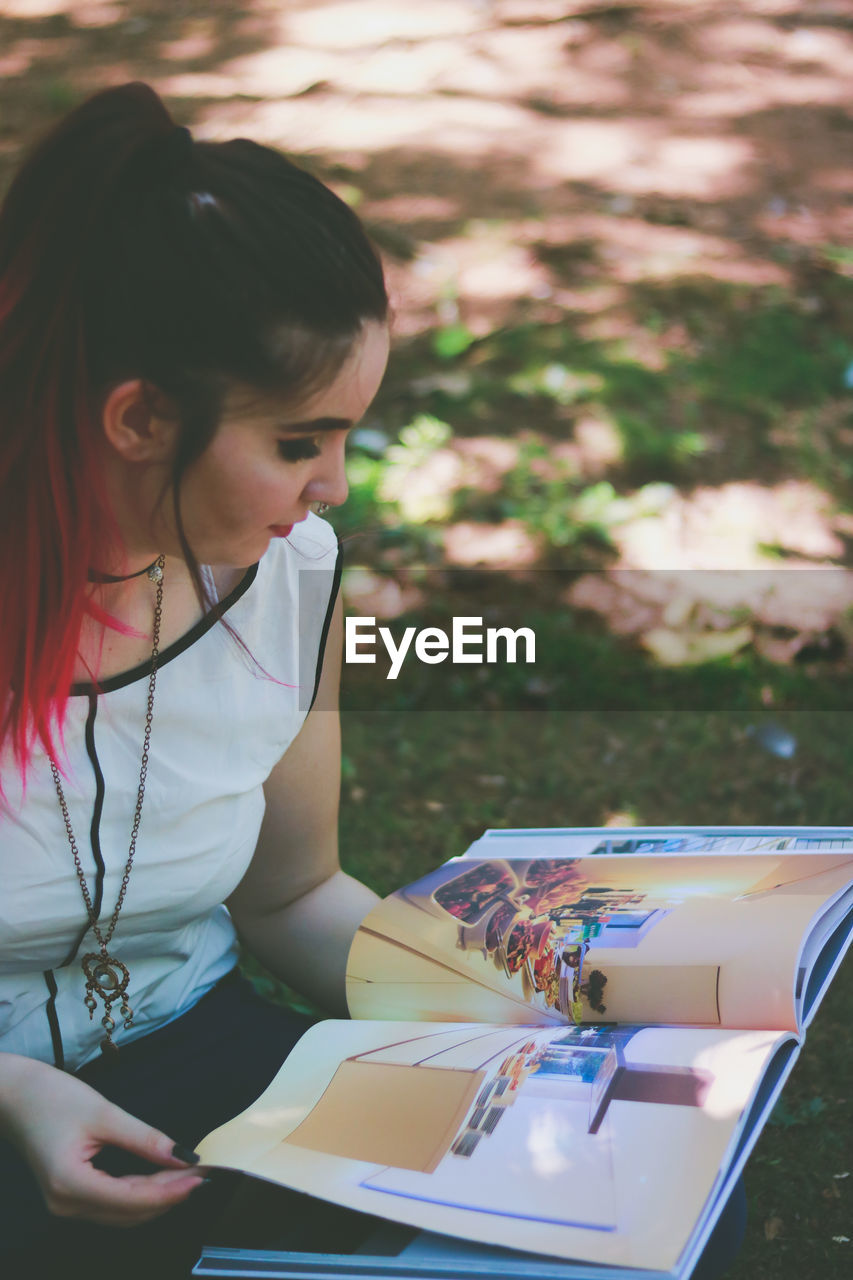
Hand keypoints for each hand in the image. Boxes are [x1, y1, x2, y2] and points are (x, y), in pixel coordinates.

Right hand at [0, 1053, 204, 1226]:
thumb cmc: (51, 1097)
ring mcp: (64, 1204)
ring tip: (185, 1175)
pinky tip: (159, 1178)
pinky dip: (137, 1193)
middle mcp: (65, 1204)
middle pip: (129, 1212)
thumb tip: (184, 1156)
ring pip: (121, 1213)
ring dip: (155, 1197)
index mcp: (70, 1185)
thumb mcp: (103, 1113)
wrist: (14, 1095)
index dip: (171, 1191)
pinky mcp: (68, 1195)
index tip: (200, 1176)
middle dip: (167, 1195)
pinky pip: (110, 1204)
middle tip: (200, 1173)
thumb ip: (145, 1138)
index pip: (132, 1199)